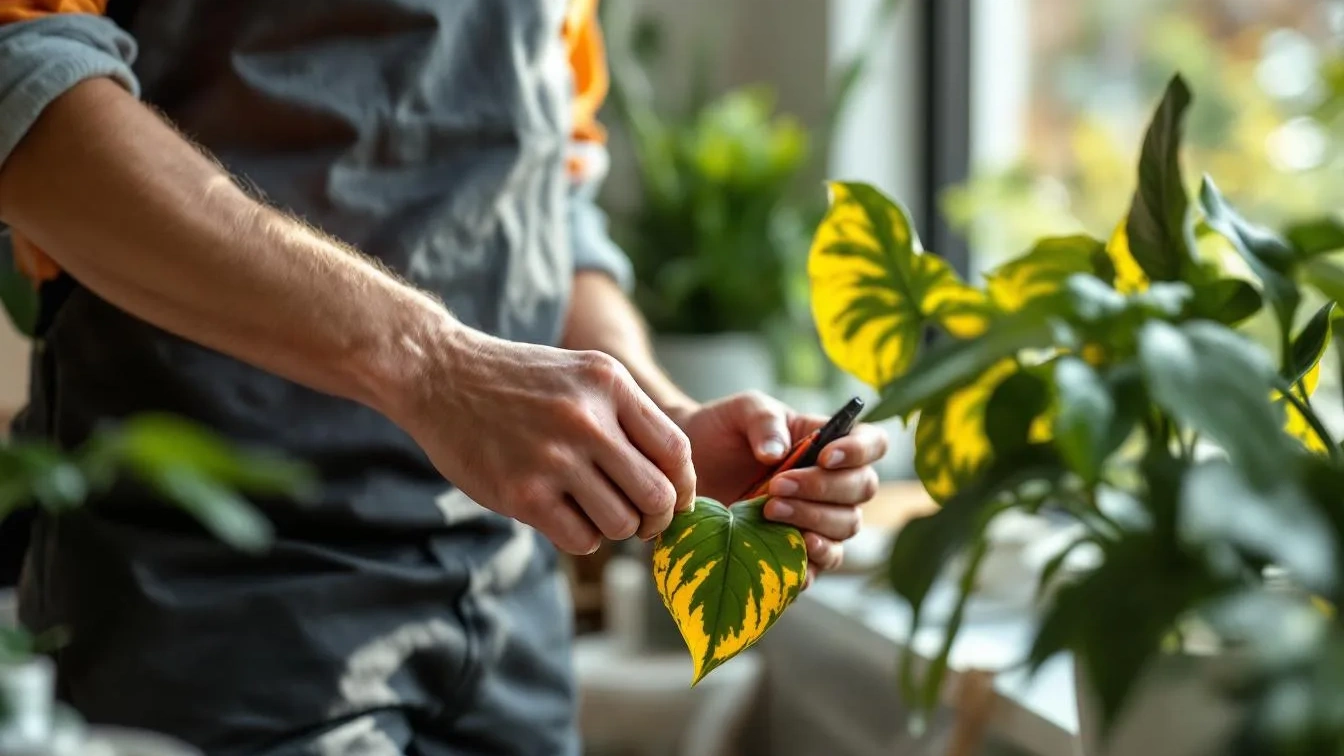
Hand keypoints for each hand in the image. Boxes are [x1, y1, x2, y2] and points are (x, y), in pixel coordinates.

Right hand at [386, 324, 696, 554]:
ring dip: (615, 528)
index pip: (677, 452)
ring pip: (622, 524)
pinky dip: (581, 536)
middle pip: (658, 496)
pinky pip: (582, 540)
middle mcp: (587, 419)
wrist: (441, 374)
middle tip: (641, 520)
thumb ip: (629, 416)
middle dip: (656, 518)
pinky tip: (563, 515)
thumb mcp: (584, 374)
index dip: (684, 486)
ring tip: (593, 510)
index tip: (673, 499)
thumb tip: (676, 480)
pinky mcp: (523, 493)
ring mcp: (554, 458)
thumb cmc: (520, 381)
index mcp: (609, 384)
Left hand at [670, 392, 888, 584]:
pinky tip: (787, 551)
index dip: (860, 452)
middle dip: (824, 488)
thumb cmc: (721, 431)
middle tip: (778, 484)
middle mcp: (831, 483)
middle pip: (862, 489)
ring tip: (769, 510)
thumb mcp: (742, 411)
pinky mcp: (795, 550)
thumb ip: (764, 421)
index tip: (826, 456)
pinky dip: (810, 563)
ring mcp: (817, 518)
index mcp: (828, 442)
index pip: (872, 444)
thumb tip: (777, 453)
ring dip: (814, 520)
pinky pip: (820, 565)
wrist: (689, 465)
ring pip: (845, 527)